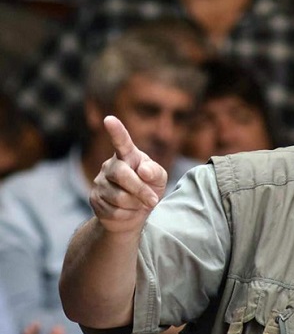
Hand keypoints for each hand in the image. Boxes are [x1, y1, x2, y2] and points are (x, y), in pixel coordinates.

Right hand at [89, 116, 167, 233]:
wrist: (134, 214)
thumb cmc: (149, 189)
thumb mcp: (159, 179)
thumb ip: (155, 172)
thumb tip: (143, 170)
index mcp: (127, 156)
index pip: (121, 142)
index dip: (116, 131)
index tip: (110, 119)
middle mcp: (110, 165)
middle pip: (123, 175)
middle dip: (141, 190)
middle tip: (153, 200)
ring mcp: (100, 182)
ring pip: (119, 196)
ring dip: (136, 204)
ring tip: (139, 204)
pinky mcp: (95, 200)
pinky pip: (114, 210)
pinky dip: (128, 214)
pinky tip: (128, 211)